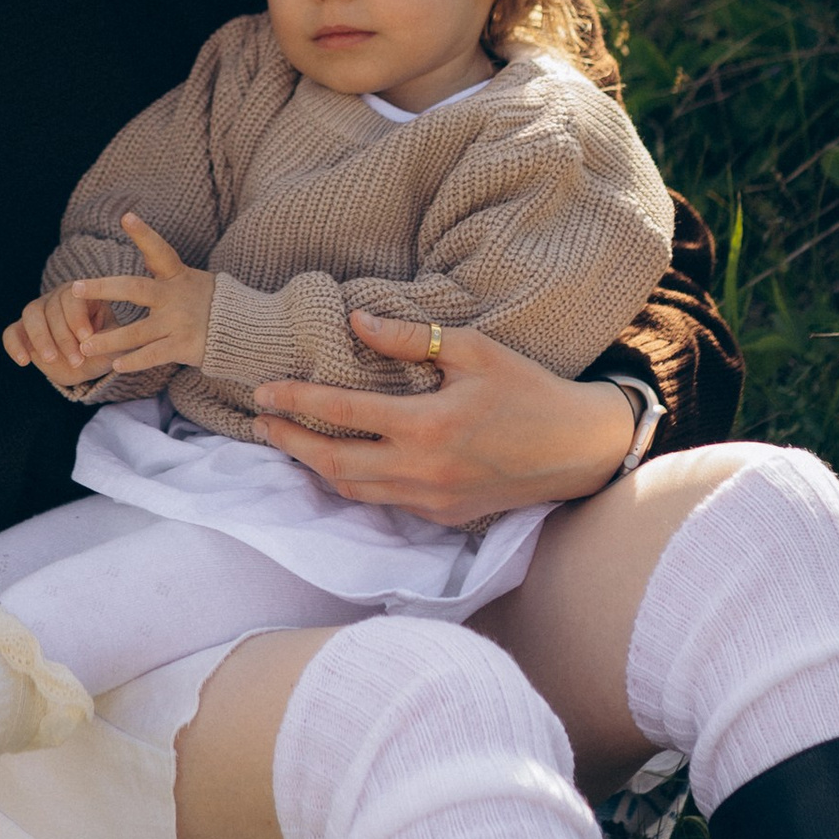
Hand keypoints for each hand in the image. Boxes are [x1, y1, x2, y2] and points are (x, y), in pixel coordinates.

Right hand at [2, 285, 117, 389]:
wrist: (87, 363)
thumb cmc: (103, 349)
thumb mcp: (114, 345)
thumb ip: (109, 341)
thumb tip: (93, 342)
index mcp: (82, 295)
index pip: (73, 297)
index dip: (77, 317)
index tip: (85, 338)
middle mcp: (58, 298)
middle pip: (52, 307)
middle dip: (63, 336)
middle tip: (76, 360)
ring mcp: (38, 312)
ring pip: (31, 314)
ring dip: (41, 338)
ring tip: (51, 359)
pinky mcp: (22, 330)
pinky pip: (11, 333)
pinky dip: (14, 345)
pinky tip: (24, 361)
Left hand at [3, 217, 212, 385]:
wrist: (246, 330)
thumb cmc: (213, 303)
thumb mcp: (193, 279)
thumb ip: (167, 270)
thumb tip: (144, 251)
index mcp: (177, 276)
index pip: (159, 250)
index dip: (144, 234)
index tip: (126, 217)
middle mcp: (176, 296)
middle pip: (134, 289)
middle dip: (103, 289)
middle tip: (75, 289)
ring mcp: (179, 322)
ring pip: (137, 332)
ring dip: (109, 340)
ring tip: (84, 347)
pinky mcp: (184, 345)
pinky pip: (152, 354)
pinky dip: (133, 361)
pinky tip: (116, 366)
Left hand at [253, 317, 638, 524]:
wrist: (579, 449)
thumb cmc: (529, 390)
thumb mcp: (473, 350)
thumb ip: (410, 340)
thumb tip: (355, 322)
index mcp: (427, 425)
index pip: (342, 412)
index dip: (296, 401)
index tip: (263, 390)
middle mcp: (422, 470)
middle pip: (333, 465)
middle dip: (289, 443)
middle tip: (259, 422)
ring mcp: (432, 499)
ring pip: (354, 490)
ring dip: (316, 467)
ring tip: (289, 441)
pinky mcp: (444, 516)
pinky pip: (384, 501)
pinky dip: (353, 483)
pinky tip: (341, 463)